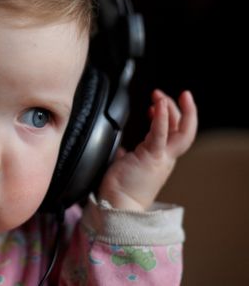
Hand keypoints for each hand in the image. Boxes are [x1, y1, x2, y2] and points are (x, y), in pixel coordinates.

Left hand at [98, 89, 197, 210]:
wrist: (117, 206)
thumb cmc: (119, 190)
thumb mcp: (126, 166)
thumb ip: (127, 156)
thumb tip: (122, 150)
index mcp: (160, 159)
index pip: (172, 133)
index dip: (167, 116)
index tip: (154, 105)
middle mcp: (165, 158)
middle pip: (182, 129)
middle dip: (178, 108)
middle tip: (162, 94)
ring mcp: (160, 158)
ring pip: (178, 130)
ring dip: (170, 108)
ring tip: (159, 95)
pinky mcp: (151, 157)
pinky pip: (160, 134)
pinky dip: (161, 117)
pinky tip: (158, 104)